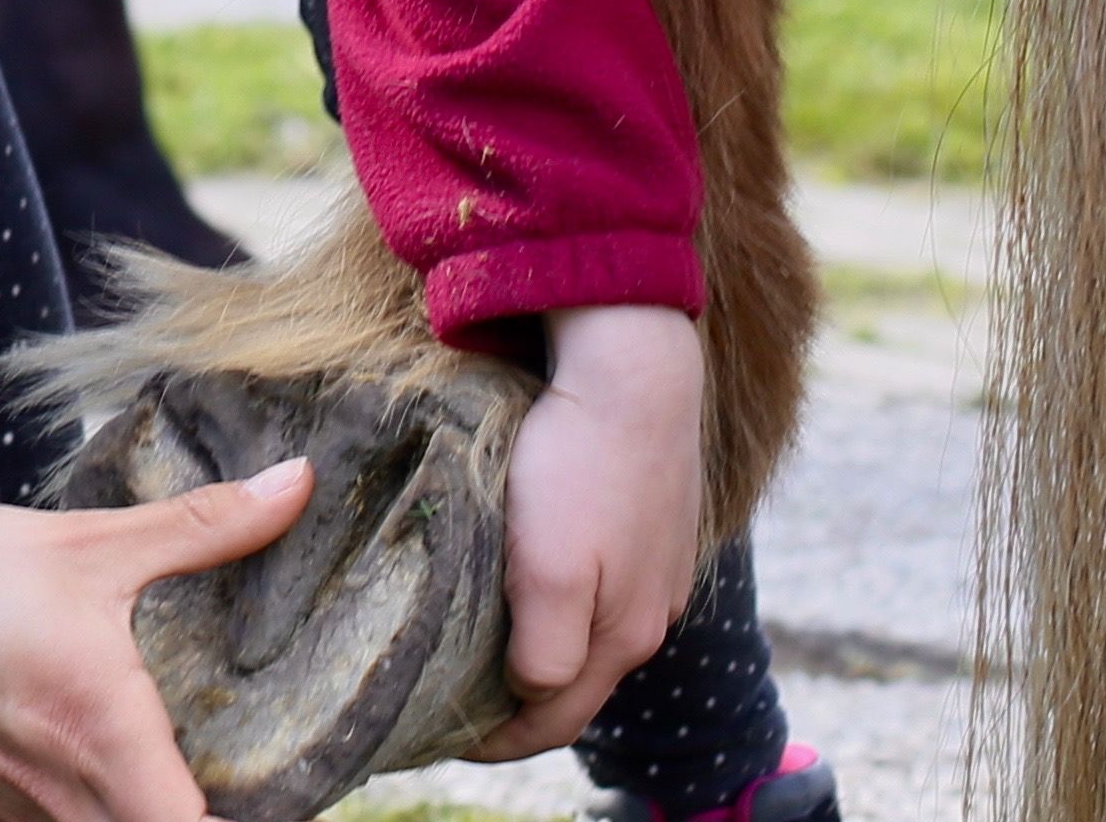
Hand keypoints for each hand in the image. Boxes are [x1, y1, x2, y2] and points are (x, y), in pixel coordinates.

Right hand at [0, 463, 312, 821]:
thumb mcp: (98, 546)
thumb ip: (204, 525)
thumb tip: (294, 484)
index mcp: (109, 737)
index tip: (284, 789)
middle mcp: (74, 797)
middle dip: (212, 813)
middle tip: (246, 774)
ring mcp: (31, 812)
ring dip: (153, 810)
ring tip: (188, 767)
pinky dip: (104, 810)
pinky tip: (117, 762)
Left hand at [470, 301, 702, 754]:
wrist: (634, 364)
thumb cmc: (577, 462)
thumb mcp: (550, 571)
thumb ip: (546, 651)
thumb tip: (533, 692)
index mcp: (625, 635)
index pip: (558, 721)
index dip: (501, 741)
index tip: (445, 740)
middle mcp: (653, 613)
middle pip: (580, 682)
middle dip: (522, 704)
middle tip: (457, 702)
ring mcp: (660, 569)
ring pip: (594, 634)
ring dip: (545, 651)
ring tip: (488, 648)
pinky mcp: (657, 525)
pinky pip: (608, 588)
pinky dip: (568, 605)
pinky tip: (536, 585)